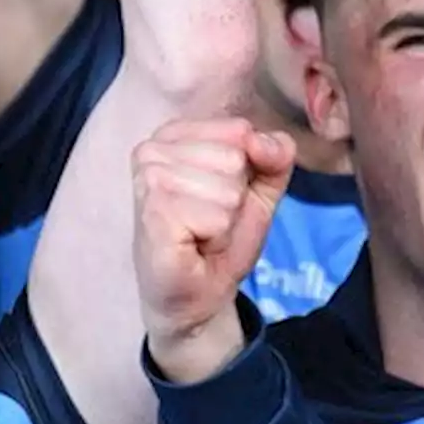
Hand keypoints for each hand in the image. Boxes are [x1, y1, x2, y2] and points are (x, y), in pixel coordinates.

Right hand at [134, 117, 294, 353]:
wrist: (199, 293)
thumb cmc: (219, 237)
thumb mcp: (259, 189)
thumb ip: (274, 155)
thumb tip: (263, 141)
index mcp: (174, 134)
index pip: (239, 129)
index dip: (245, 171)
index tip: (219, 196)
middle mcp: (152, 150)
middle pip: (234, 158)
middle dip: (235, 199)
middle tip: (209, 220)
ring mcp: (148, 180)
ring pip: (228, 190)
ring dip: (225, 222)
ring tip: (201, 233)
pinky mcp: (152, 213)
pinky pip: (216, 217)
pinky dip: (216, 238)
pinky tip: (192, 245)